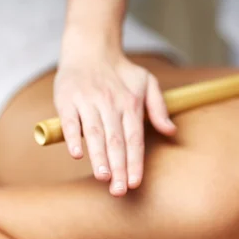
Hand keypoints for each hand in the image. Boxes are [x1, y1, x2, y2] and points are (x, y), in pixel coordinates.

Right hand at [53, 52, 175, 196]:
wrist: (91, 47)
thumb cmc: (122, 71)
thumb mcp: (148, 83)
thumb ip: (159, 108)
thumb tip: (171, 131)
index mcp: (131, 104)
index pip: (134, 139)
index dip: (135, 162)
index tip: (135, 183)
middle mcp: (111, 104)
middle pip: (116, 141)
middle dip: (118, 168)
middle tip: (119, 191)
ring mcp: (88, 102)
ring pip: (95, 133)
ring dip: (99, 157)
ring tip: (103, 178)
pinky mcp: (67, 99)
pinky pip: (70, 121)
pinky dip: (73, 136)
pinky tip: (76, 154)